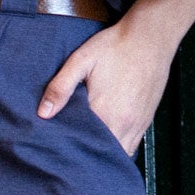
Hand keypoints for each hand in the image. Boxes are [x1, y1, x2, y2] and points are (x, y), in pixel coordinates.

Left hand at [39, 0, 194, 154]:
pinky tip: (107, 140)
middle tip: (70, 153)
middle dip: (86, 156)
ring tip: (88, 149)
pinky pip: (132, 147)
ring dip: (104, 154)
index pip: (83, 144)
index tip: (58, 149)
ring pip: (119, 154)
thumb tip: (43, 113)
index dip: (69, 149)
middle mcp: (124, 124)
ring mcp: (138, 125)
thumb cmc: (116, 46)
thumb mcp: (81, 60)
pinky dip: (119, 148)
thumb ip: (61, 87)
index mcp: (105, 112)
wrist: (151, 37)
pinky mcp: (146, 121)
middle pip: (102, 154)